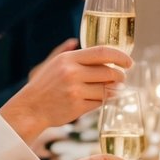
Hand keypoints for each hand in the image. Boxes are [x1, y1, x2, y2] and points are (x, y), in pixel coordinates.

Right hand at [0, 46, 131, 143]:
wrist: (31, 107)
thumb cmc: (47, 85)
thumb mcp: (57, 63)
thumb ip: (78, 56)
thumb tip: (106, 54)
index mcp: (68, 59)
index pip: (102, 52)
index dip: (120, 57)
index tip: (129, 62)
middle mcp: (72, 73)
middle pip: (109, 72)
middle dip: (120, 76)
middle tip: (122, 79)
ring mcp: (75, 90)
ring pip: (107, 89)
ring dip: (115, 90)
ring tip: (114, 89)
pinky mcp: (77, 106)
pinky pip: (100, 102)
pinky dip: (105, 101)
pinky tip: (103, 98)